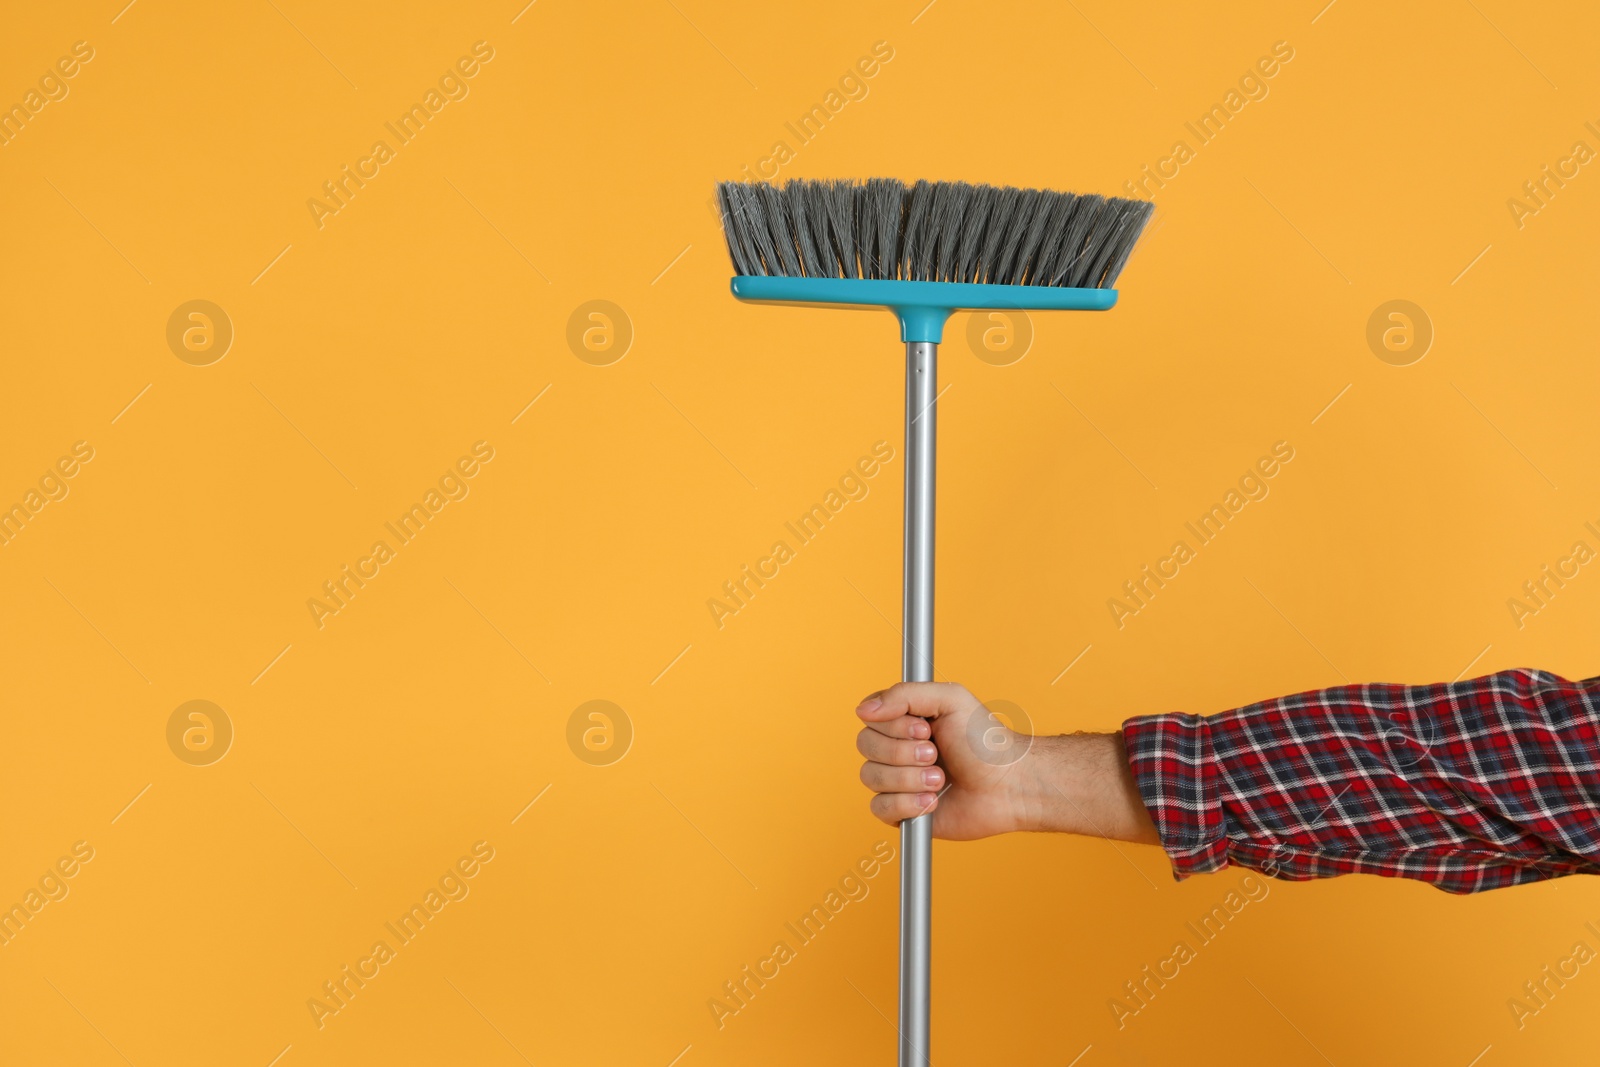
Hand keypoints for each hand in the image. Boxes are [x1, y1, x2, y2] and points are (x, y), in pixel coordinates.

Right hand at [854, 681, 1162, 844]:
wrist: (1009, 786)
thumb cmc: (985, 742)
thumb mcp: (951, 699)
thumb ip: (905, 694)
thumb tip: (864, 709)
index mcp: (903, 721)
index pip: (869, 719)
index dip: (894, 726)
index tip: (926, 729)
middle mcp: (895, 749)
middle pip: (866, 746)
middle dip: (904, 753)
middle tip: (936, 754)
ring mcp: (897, 781)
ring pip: (871, 777)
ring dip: (910, 778)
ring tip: (941, 779)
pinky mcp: (902, 812)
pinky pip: (879, 808)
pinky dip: (907, 804)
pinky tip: (933, 802)